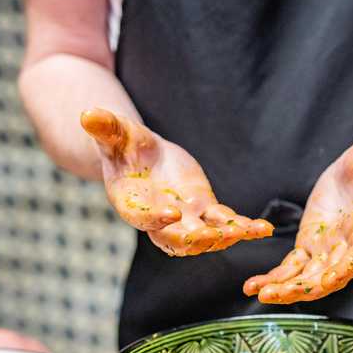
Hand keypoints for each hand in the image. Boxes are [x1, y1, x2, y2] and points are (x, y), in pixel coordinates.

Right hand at [80, 109, 272, 255]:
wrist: (142, 156)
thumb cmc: (123, 144)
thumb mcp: (114, 133)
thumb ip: (104, 128)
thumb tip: (87, 113)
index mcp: (132, 205)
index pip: (143, 218)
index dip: (157, 218)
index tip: (172, 213)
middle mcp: (159, 220)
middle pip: (177, 239)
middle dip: (197, 240)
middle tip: (216, 236)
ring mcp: (185, 219)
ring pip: (206, 237)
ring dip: (225, 237)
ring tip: (245, 231)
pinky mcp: (206, 212)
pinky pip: (227, 223)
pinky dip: (245, 228)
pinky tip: (265, 229)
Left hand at [243, 128, 352, 303]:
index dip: (346, 267)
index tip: (330, 279)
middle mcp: (348, 247)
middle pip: (329, 275)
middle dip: (306, 287)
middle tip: (280, 293)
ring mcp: (328, 250)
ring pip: (307, 277)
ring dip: (285, 288)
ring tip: (261, 293)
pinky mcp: (310, 246)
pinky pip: (291, 267)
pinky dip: (274, 278)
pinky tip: (254, 286)